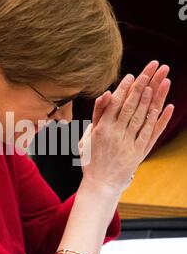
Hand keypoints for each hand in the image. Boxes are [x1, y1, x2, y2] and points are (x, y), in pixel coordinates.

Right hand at [79, 61, 173, 192]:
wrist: (100, 184)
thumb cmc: (91, 159)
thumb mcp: (87, 135)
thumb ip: (98, 114)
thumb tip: (107, 94)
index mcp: (101, 128)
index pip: (115, 102)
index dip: (125, 88)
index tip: (133, 75)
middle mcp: (115, 133)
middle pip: (131, 105)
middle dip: (143, 84)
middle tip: (153, 68)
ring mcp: (128, 143)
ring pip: (141, 116)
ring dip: (151, 98)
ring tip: (160, 81)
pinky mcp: (138, 152)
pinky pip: (150, 133)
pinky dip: (159, 120)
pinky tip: (165, 106)